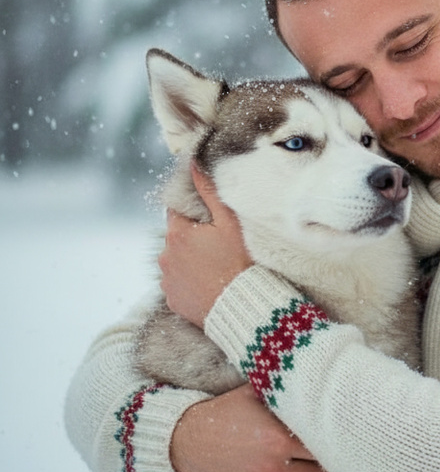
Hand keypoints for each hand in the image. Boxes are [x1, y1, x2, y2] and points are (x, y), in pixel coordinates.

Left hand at [159, 163, 252, 327]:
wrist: (241, 307)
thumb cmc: (238, 262)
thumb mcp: (229, 222)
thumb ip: (208, 192)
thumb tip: (192, 164)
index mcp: (177, 233)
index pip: (176, 211)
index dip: (193, 212)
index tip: (209, 220)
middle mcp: (165, 256)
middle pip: (176, 237)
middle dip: (192, 237)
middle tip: (218, 244)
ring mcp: (167, 280)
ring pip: (176, 261)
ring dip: (189, 260)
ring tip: (215, 267)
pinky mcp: (172, 299)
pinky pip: (178, 284)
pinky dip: (190, 282)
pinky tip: (209, 283)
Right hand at [170, 384, 332, 471]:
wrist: (187, 442)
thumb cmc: (225, 414)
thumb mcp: (255, 394)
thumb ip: (286, 391)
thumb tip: (317, 382)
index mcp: (278, 438)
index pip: (324, 447)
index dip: (333, 443)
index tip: (338, 440)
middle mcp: (273, 468)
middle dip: (329, 469)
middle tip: (331, 460)